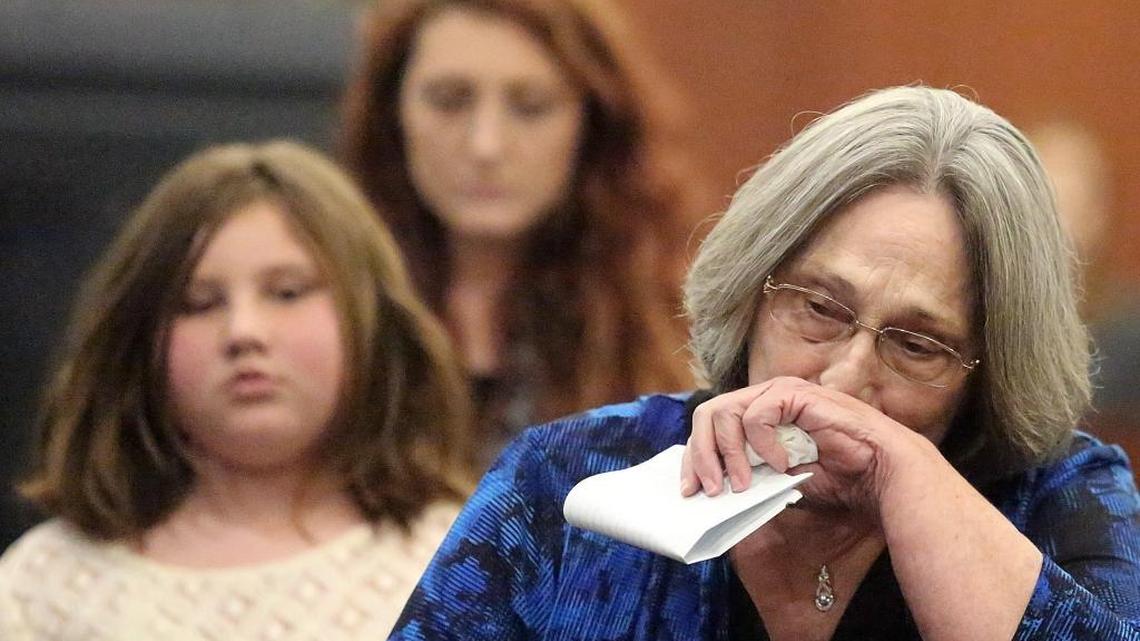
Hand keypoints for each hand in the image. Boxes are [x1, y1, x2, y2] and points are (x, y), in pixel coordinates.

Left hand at [679, 377, 923, 513]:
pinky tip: (782, 465)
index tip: (689, 490)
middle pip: (708, 414)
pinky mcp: (794, 394)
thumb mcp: (780, 483)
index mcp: (757, 415)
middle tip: (709, 489)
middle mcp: (764, 398)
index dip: (696, 457)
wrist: (881, 474)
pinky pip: (757, 414)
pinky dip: (762, 443)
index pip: (710, 427)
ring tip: (743, 484)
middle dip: (702, 455)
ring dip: (728, 454)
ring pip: (725, 412)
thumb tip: (714, 492)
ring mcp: (779, 392)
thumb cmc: (838, 478)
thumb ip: (751, 478)